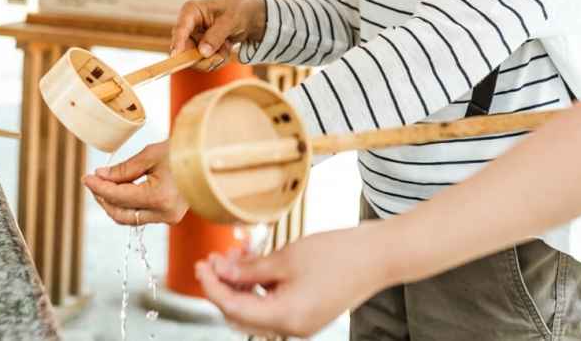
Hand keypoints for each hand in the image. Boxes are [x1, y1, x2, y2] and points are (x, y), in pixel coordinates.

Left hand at [82, 141, 187, 225]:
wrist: (209, 158)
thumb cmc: (183, 151)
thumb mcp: (151, 155)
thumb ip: (124, 169)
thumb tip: (100, 175)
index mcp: (159, 198)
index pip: (118, 197)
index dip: (99, 187)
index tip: (86, 177)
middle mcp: (164, 214)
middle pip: (120, 214)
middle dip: (103, 198)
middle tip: (93, 181)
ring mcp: (168, 218)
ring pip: (129, 218)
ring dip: (114, 203)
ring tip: (105, 183)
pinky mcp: (170, 216)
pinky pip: (141, 215)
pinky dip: (128, 204)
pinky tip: (121, 189)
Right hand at [171, 0, 266, 68]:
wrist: (247, 17)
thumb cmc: (237, 11)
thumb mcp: (231, 20)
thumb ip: (217, 35)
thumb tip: (203, 52)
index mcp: (191, 11)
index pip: (181, 28)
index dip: (177, 42)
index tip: (176, 55)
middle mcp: (188, 27)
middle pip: (185, 50)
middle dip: (205, 57)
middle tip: (222, 56)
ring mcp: (192, 40)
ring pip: (195, 60)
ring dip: (215, 58)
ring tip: (227, 45)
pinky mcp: (198, 50)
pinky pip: (204, 63)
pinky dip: (218, 60)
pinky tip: (225, 48)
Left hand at [194, 227, 394, 336]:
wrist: (379, 256)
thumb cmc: (338, 253)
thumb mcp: (287, 257)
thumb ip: (250, 269)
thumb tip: (221, 273)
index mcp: (285, 317)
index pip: (233, 307)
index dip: (212, 286)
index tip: (201, 264)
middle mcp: (292, 328)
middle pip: (241, 314)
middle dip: (224, 286)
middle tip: (214, 258)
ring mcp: (301, 322)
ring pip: (256, 309)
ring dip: (242, 284)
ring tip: (237, 253)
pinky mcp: (308, 312)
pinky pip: (274, 304)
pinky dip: (261, 285)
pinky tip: (256, 261)